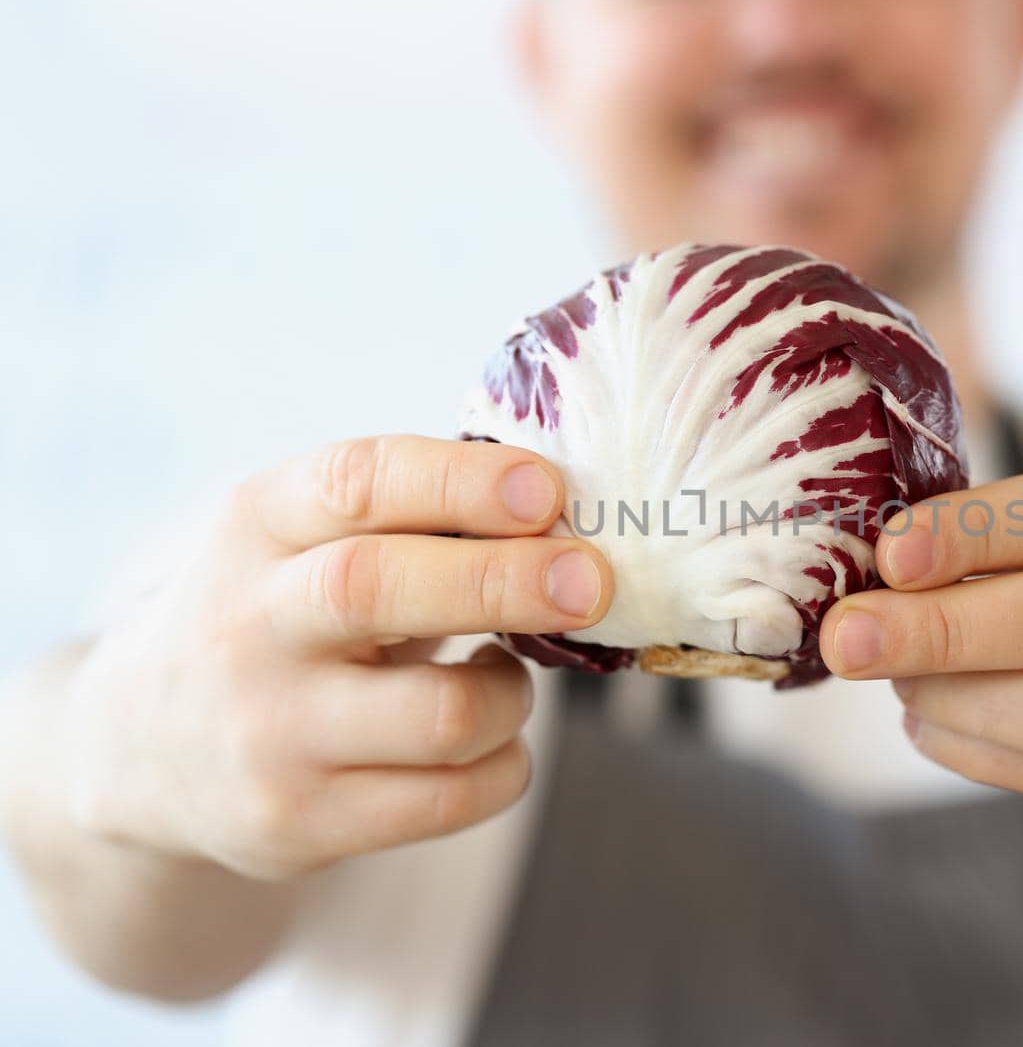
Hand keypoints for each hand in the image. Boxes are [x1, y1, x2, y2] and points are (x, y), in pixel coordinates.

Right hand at [60, 436, 612, 879]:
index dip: (458, 482)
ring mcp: (271, 733)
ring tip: (507, 674)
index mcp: (258, 526)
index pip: (355, 483)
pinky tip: (489, 738)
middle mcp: (249, 625)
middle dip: (503, 580)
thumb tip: (567, 510)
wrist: (145, 752)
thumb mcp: (302, 542)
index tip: (545, 489)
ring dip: (514, 693)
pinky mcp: (300, 823)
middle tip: (592, 581)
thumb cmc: (280, 618)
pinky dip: (505, 764)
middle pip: (377, 588)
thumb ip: (410, 518)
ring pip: (440, 716)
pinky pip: (452, 799)